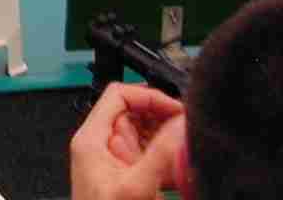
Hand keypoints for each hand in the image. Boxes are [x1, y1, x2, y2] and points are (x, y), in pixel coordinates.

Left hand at [69, 84, 186, 199]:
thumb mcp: (136, 186)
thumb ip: (160, 154)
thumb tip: (180, 124)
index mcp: (93, 139)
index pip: (119, 96)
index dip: (149, 97)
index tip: (177, 110)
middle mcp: (103, 146)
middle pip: (136, 115)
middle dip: (164, 120)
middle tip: (189, 130)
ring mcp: (116, 163)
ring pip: (147, 138)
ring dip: (170, 143)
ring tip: (189, 152)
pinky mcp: (129, 180)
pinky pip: (152, 161)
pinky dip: (170, 163)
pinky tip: (185, 174)